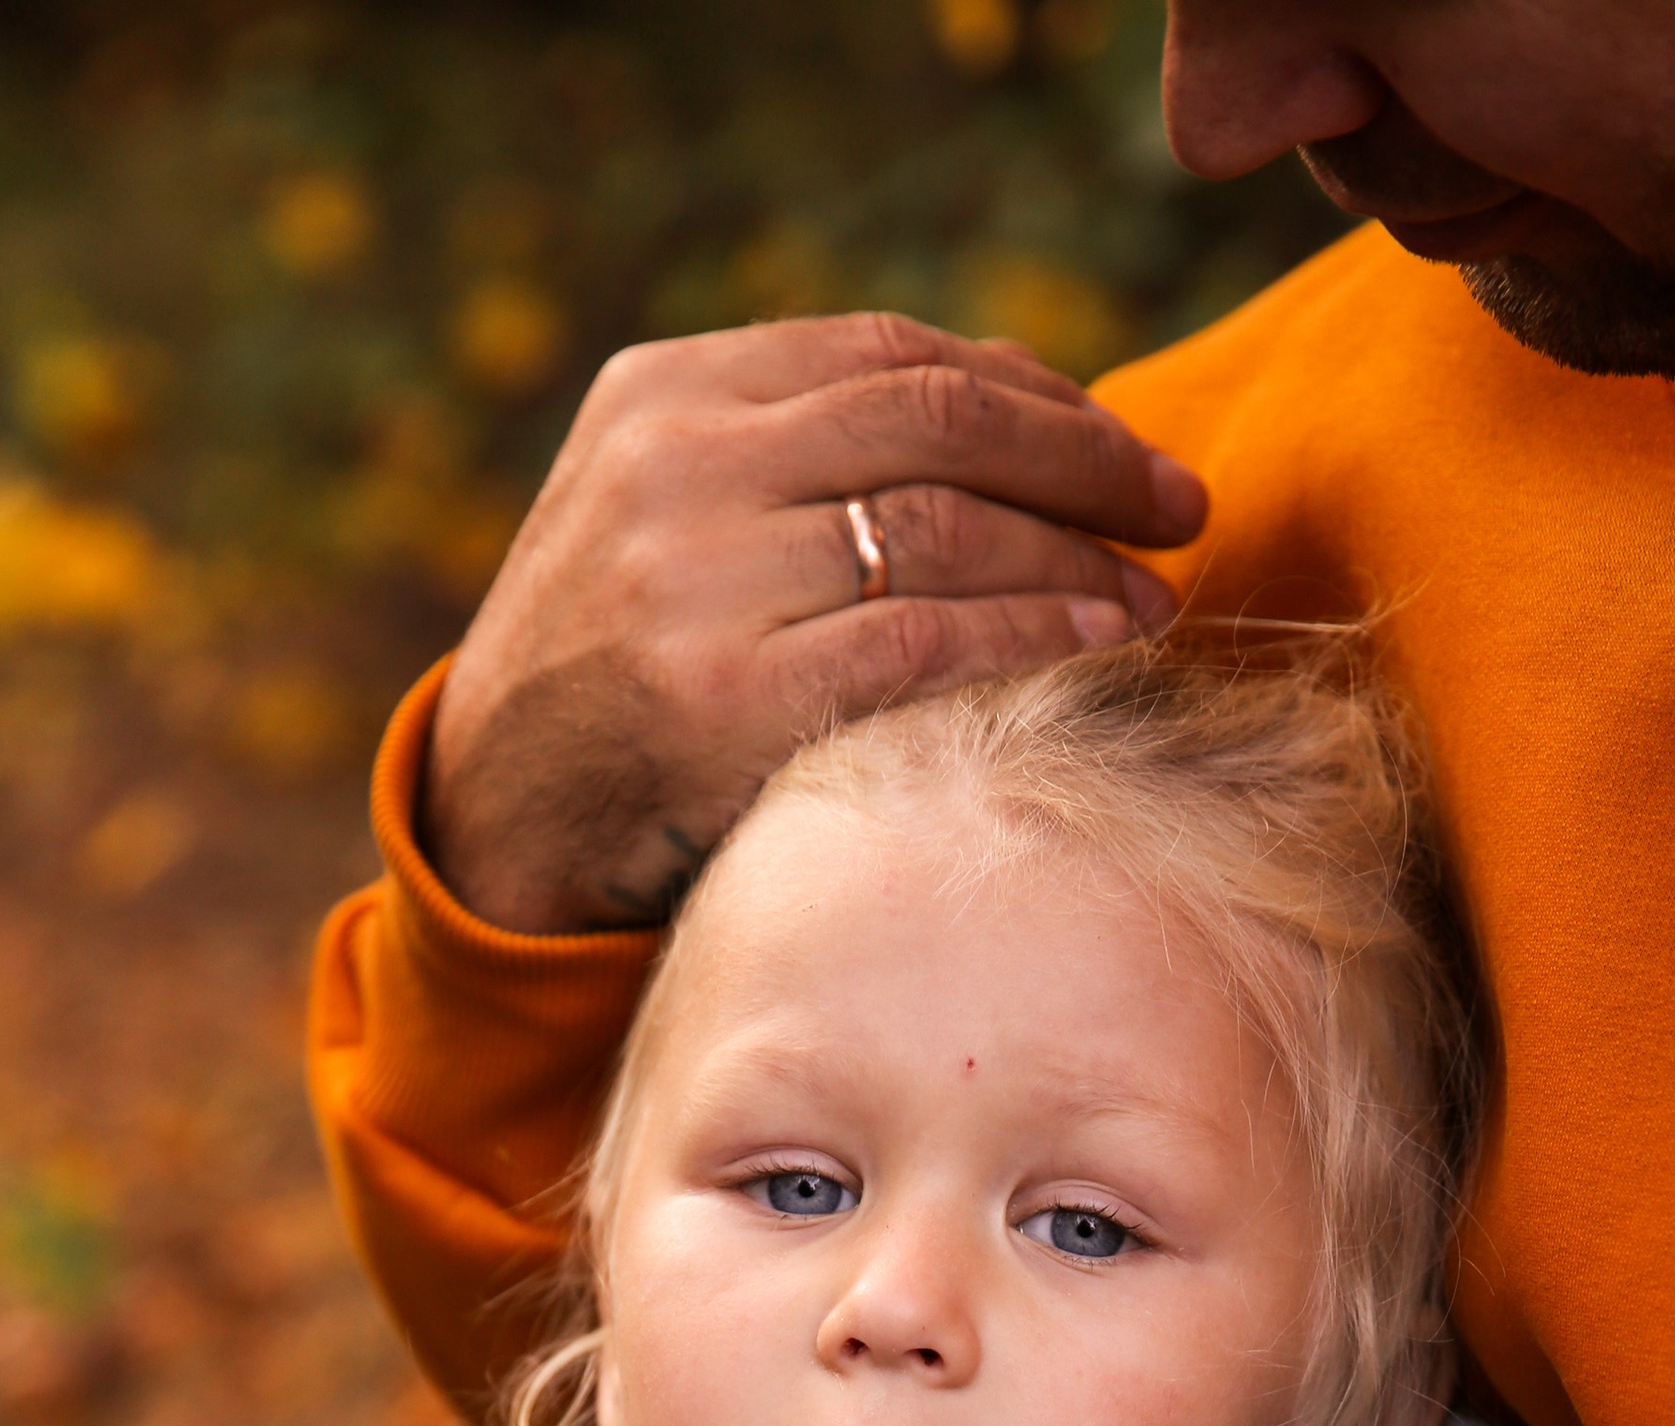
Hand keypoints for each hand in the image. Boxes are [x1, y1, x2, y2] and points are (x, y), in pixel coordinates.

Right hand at [424, 312, 1206, 930]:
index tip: (1119, 443)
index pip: (888, 356)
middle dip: (1083, 458)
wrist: (497, 819)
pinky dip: (1032, 635)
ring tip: (1154, 592)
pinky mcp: (726, 696)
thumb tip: (1024, 420)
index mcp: (661, 391)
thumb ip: (795, 454)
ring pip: (943, 525)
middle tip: (1178, 504)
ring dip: (1076, 557)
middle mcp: (674, 464)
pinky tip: (1100, 643)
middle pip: (933, 419)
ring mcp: (695, 578)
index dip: (1031, 392)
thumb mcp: (667, 514)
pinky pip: (923, 640)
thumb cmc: (621, 673)